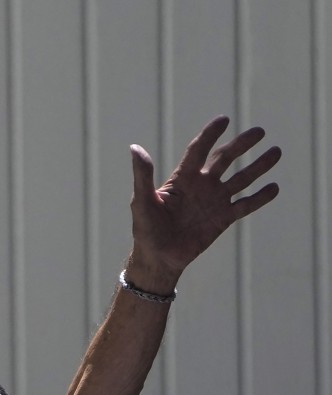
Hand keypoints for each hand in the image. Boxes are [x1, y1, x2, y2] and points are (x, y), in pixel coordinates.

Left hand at [128, 116, 280, 284]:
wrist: (158, 258)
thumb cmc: (146, 230)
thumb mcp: (142, 201)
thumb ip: (143, 175)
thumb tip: (135, 148)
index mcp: (182, 178)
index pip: (198, 150)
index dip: (210, 134)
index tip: (224, 119)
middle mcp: (201, 185)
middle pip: (225, 159)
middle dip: (242, 144)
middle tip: (260, 131)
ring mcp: (214, 201)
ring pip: (241, 179)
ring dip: (258, 166)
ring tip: (276, 152)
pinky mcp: (223, 219)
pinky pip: (245, 205)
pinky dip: (260, 197)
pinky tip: (274, 188)